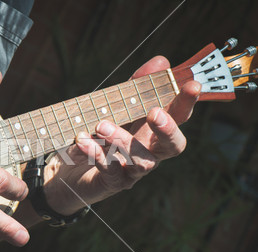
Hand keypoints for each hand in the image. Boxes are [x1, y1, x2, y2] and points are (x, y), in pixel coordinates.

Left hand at [42, 56, 201, 214]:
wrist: (66, 166)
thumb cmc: (98, 132)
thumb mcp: (114, 105)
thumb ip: (136, 86)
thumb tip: (161, 61)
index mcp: (154, 131)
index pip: (178, 117)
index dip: (187, 102)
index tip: (192, 84)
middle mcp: (150, 152)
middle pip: (173, 146)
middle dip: (168, 129)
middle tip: (154, 113)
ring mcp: (133, 170)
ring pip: (140, 160)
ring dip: (122, 140)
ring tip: (101, 125)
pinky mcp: (112, 182)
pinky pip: (110, 170)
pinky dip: (95, 153)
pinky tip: (82, 140)